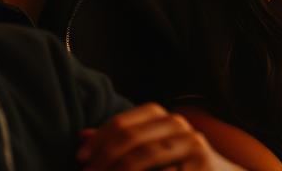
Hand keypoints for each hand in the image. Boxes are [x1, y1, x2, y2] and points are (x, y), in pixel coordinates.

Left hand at [77, 103, 239, 170]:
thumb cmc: (178, 166)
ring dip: (118, 170)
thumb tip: (80, 137)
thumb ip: (118, 143)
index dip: (99, 140)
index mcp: (161, 117)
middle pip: (130, 137)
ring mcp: (191, 143)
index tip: (81, 159)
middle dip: (103, 158)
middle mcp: (177, 124)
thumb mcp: (147, 151)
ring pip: (144, 156)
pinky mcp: (201, 164)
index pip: (122, 122)